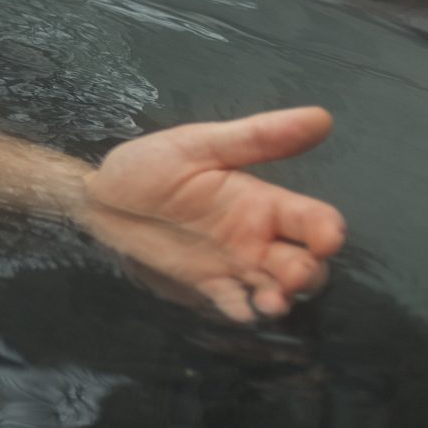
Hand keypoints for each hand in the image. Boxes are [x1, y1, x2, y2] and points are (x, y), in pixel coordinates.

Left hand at [77, 106, 346, 322]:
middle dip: (309, 275)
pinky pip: (235, 304)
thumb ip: (257, 137)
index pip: (313, 220)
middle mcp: (256, 237)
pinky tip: (241, 310)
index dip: (327, 232)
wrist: (99, 197)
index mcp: (262, 201)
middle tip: (293, 277)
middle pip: (306, 263)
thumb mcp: (200, 144)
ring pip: (277, 288)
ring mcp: (232, 264)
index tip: (326, 240)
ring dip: (282, 299)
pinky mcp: (204, 284)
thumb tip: (320, 116)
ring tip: (270, 301)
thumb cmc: (150, 165)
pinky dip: (244, 311)